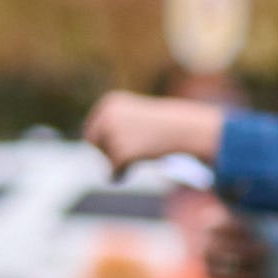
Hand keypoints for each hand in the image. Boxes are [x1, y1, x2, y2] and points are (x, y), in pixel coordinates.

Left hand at [84, 90, 227, 170]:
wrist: (185, 129)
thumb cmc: (165, 126)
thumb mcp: (137, 118)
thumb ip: (116, 126)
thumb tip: (91, 140)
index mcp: (110, 103)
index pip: (92, 127)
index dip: (101, 142)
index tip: (112, 150)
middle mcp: (107, 115)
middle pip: (93, 142)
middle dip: (105, 153)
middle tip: (121, 160)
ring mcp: (114, 133)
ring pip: (105, 157)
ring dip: (117, 163)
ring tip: (137, 160)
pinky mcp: (121, 151)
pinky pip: (112, 169)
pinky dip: (119, 174)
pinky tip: (128, 173)